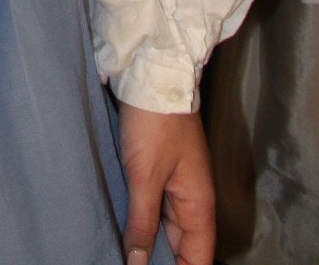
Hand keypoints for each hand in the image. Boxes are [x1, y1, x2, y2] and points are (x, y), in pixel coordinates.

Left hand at [118, 102, 213, 264]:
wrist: (151, 72)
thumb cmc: (155, 122)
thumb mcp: (145, 176)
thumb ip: (142, 223)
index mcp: (199, 205)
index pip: (199, 259)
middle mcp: (190, 200)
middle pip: (180, 248)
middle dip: (158, 261)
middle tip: (126, 263)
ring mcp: (173, 185)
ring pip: (163, 229)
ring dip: (146, 242)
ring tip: (120, 253)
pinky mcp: (155, 171)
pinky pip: (151, 208)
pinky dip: (139, 221)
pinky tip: (119, 229)